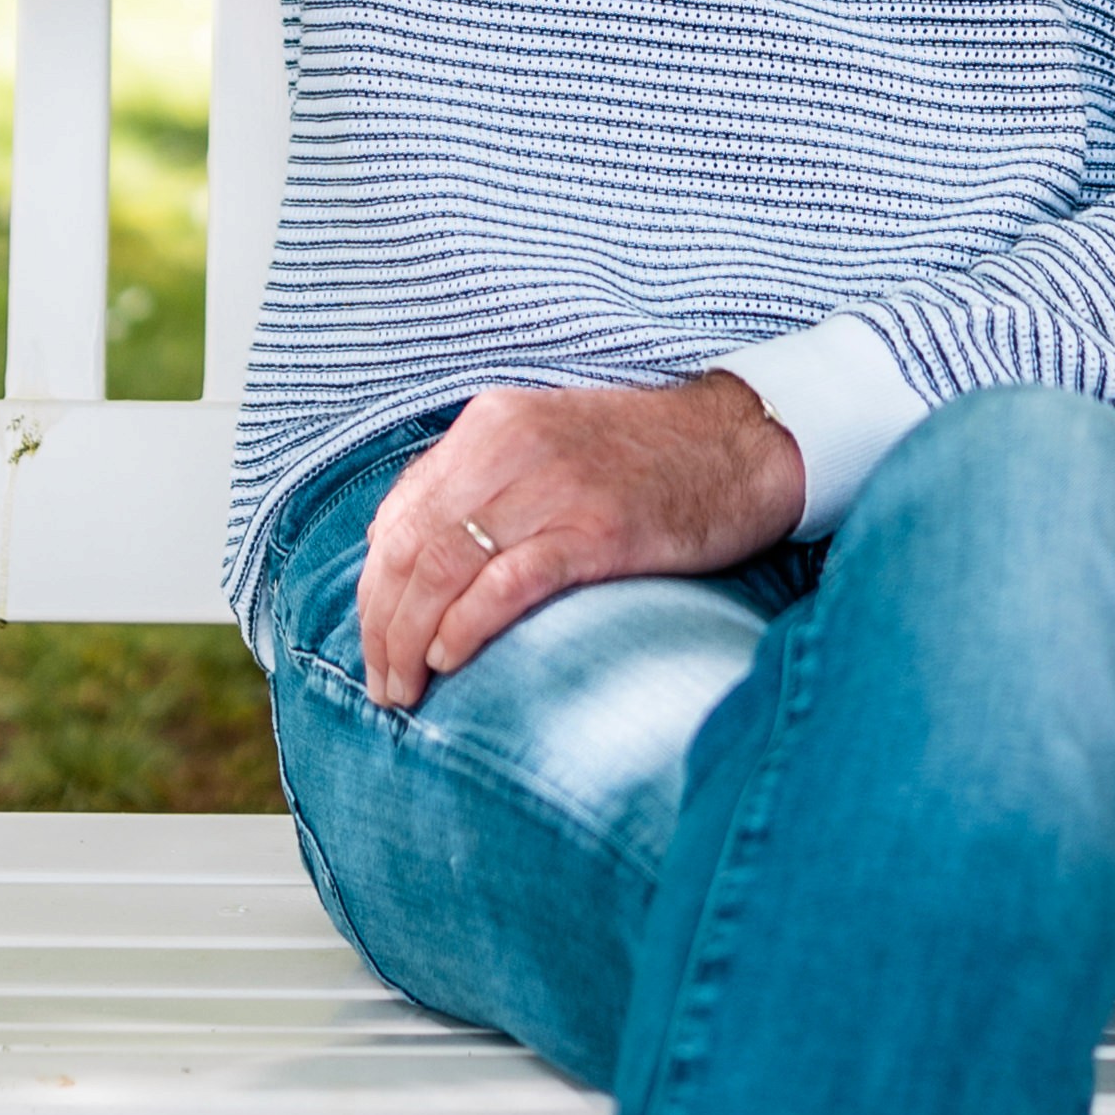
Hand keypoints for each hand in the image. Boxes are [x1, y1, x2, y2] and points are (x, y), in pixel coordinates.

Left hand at [349, 374, 804, 710]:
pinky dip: (465, 628)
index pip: (397, 515)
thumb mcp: (544, 442)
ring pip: (444, 570)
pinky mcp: (597, 532)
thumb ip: (478, 484)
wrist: (742, 442)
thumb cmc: (643, 455)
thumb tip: (401, 552)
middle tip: (382, 684)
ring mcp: (554, 488)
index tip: (372, 637)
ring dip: (410, 641)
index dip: (372, 588)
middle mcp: (510, 448)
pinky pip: (507, 585)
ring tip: (405, 690)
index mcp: (490, 424)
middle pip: (409, 550)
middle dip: (381, 626)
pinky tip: (451, 660)